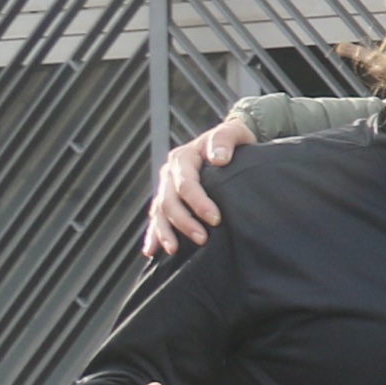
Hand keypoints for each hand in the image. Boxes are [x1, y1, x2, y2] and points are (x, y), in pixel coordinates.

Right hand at [143, 114, 252, 257]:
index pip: (187, 183)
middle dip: (184, 222)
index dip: (198, 202)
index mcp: (183, 158)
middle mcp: (170, 173)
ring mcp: (167, 187)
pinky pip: (157, 217)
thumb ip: (225, 139)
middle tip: (203, 240)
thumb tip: (217, 158)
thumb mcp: (234, 133)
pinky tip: (151, 251)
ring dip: (165, 231)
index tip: (215, 219)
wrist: (228, 145)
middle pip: (169, 200)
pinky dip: (153, 234)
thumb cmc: (234, 140)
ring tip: (174, 250)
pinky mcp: (169, 199)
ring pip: (159, 211)